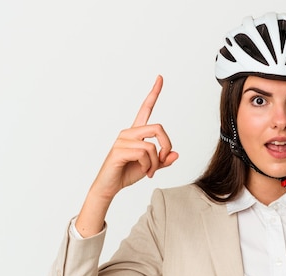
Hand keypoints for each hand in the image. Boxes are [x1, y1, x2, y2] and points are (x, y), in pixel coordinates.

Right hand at [75, 76, 178, 236]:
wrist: (109, 187)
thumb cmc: (126, 174)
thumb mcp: (150, 167)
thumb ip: (163, 160)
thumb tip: (176, 154)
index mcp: (136, 132)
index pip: (145, 108)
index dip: (154, 93)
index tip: (160, 78)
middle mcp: (129, 132)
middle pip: (158, 128)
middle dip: (167, 145)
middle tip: (164, 160)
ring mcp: (123, 140)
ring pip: (152, 145)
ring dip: (156, 162)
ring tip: (150, 172)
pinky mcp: (119, 150)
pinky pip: (144, 154)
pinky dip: (149, 166)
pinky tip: (144, 172)